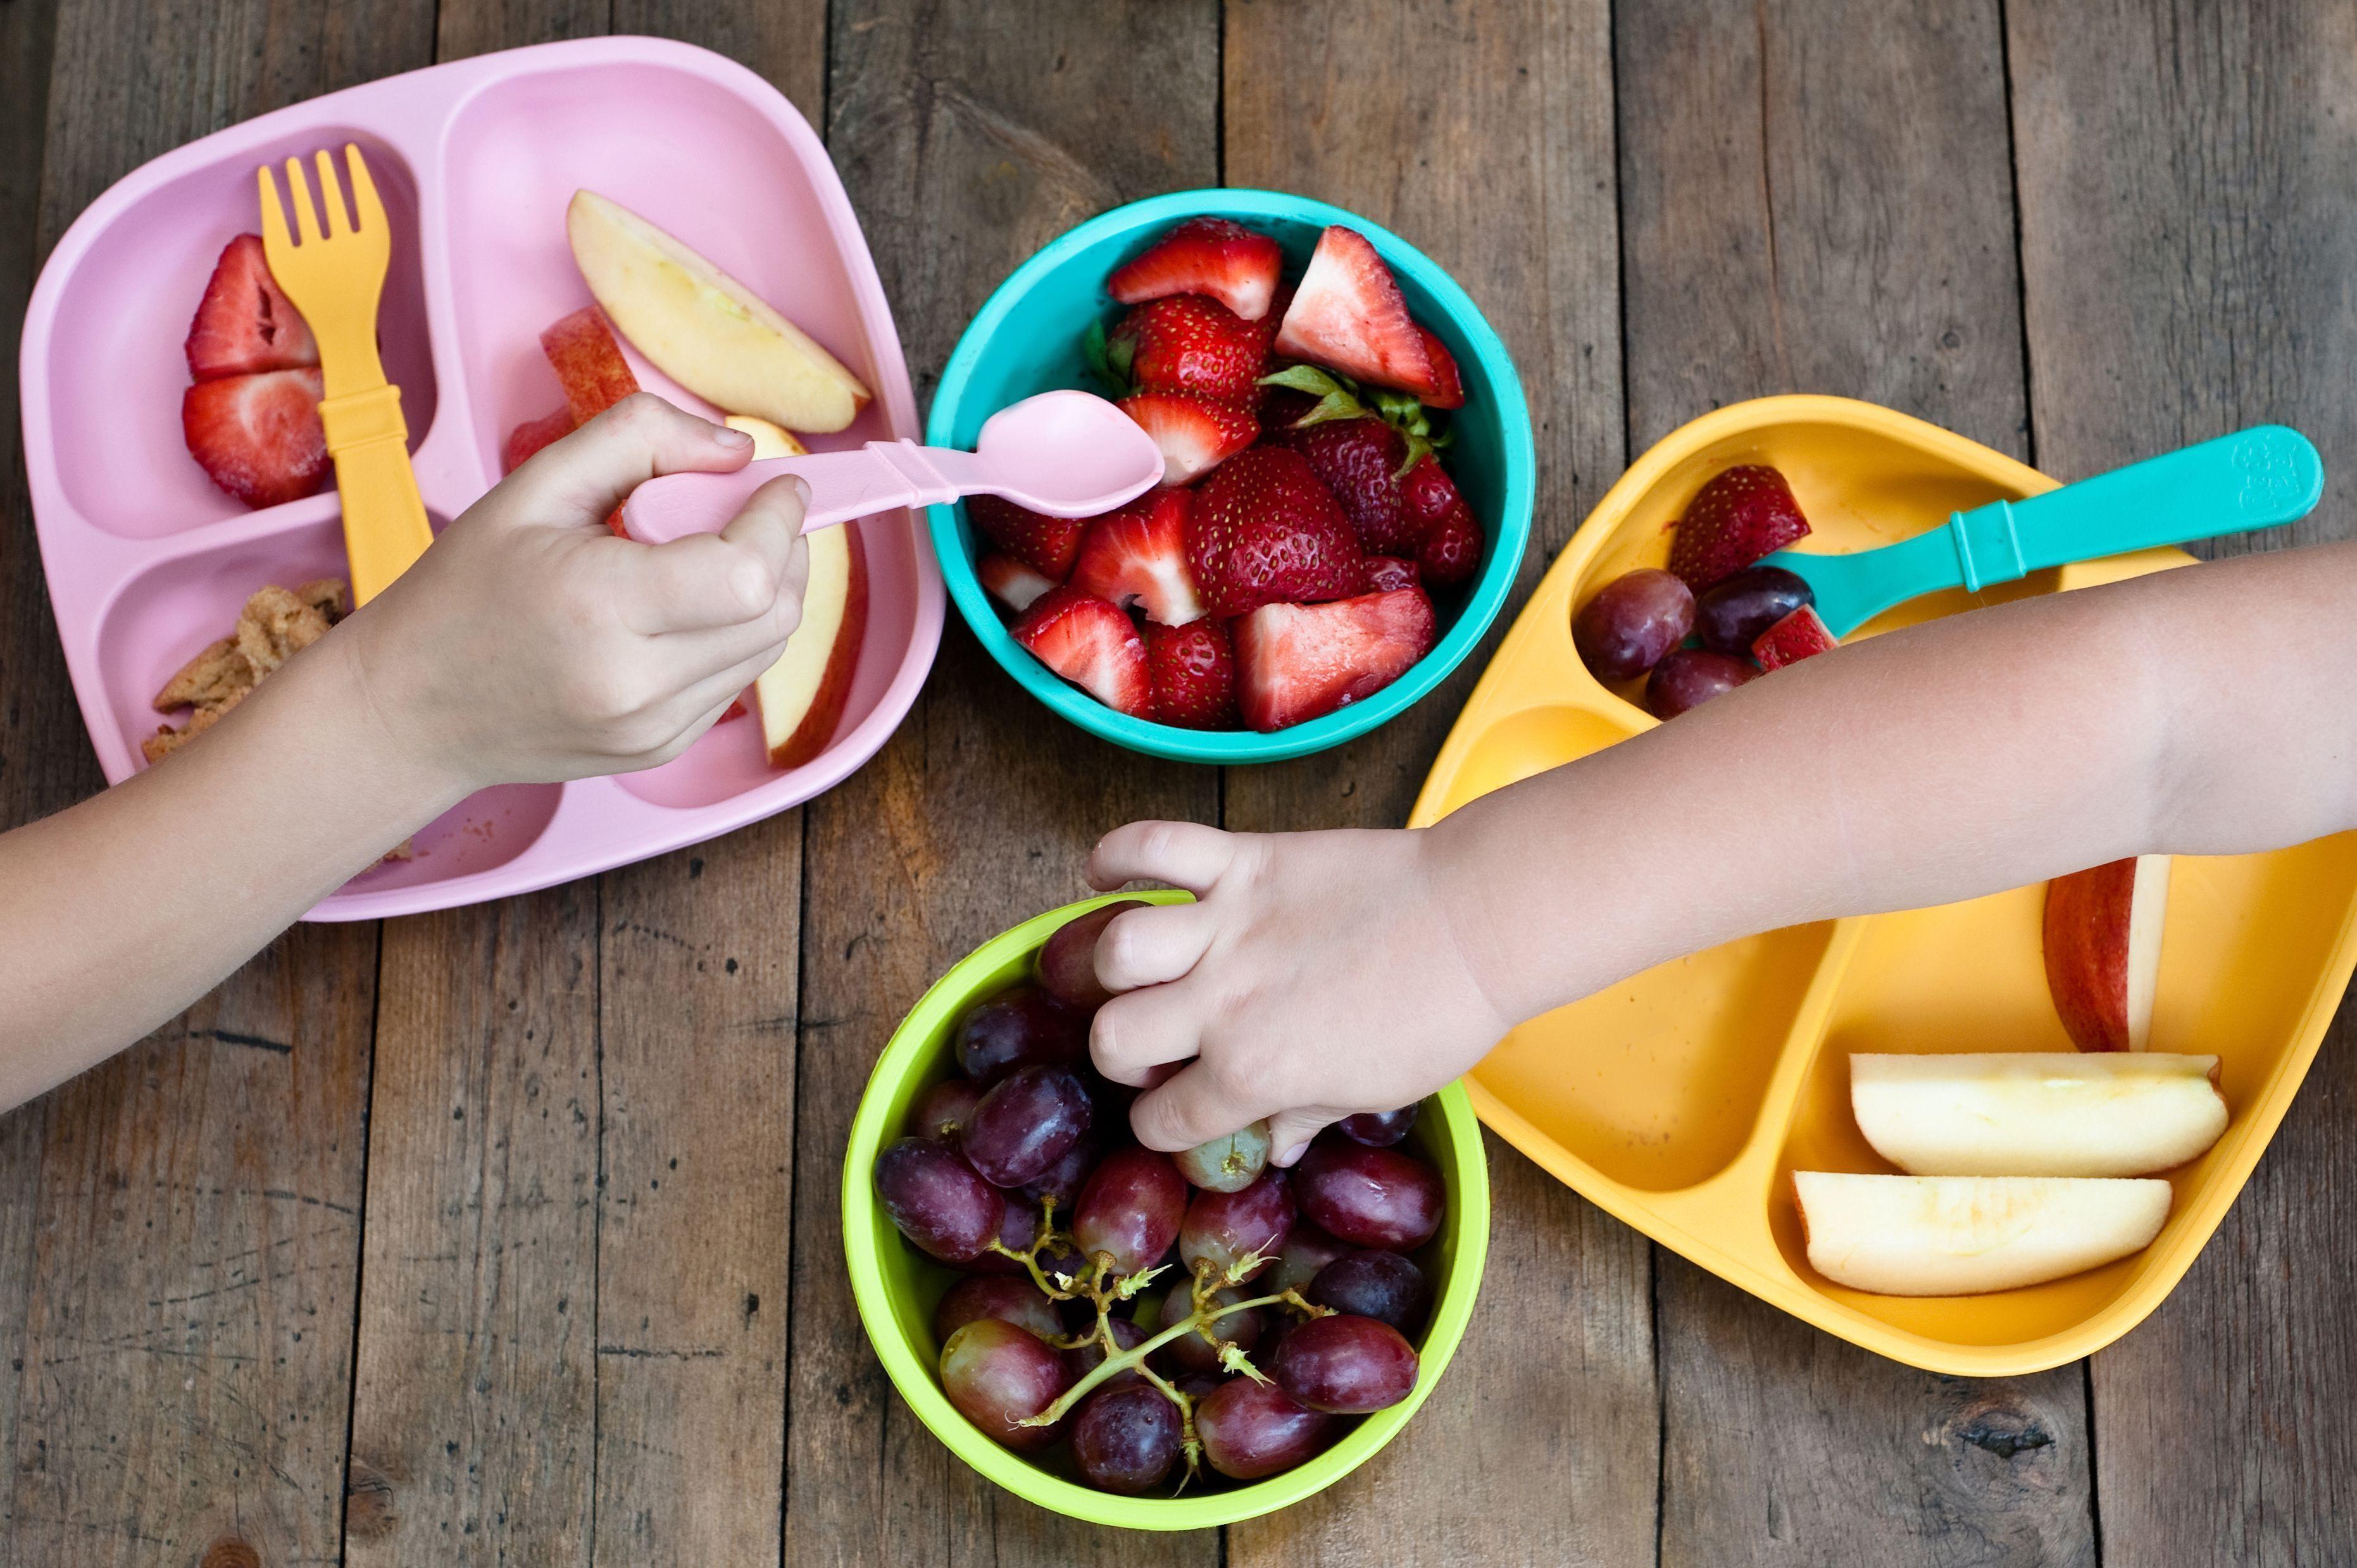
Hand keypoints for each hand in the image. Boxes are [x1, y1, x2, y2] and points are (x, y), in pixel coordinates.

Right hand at [338, 394, 808, 789]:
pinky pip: (736, 681)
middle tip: (755, 511)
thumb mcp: (537, 485)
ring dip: (768, 590)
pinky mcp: (661, 750)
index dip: (779, 521)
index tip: (778, 485)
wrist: (415, 706)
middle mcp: (636, 685)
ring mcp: (654, 729)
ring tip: (720, 550)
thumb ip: (641, 440)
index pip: (747, 574)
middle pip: (774, 614)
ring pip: (767, 649)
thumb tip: (739, 449)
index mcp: (601, 609)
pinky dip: (736, 633)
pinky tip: (689, 605)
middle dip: (787, 549)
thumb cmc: (467, 589)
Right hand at [1082, 820, 1513, 1164]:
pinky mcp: (1244, 861)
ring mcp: (1229, 926)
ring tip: (1142, 969)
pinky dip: (1118, 853)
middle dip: (1121, 1053)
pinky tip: (1106, 874)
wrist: (1479, 922)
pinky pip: (1155, 846)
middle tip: (1157, 1043)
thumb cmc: (1437, 1016)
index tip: (1180, 1111)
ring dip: (1116, 966)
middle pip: (1112, 1040)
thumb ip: (1304, 1116)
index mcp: (1254, 1074)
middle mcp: (1225, 1003)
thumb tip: (1273, 1147)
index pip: (1164, 1121)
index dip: (1166, 1125)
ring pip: (1116, 948)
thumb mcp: (1372, 1090)